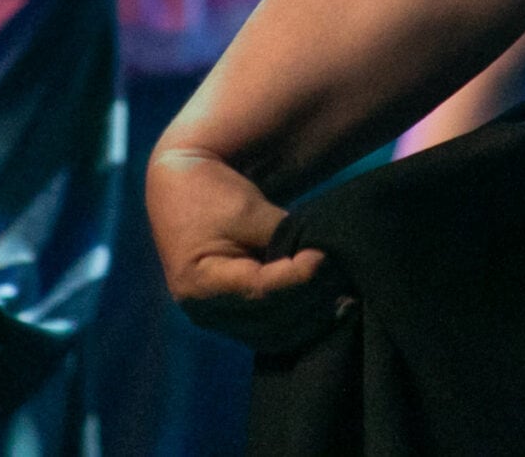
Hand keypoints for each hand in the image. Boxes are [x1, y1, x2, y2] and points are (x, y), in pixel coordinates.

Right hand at [147, 145, 347, 353]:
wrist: (180, 188)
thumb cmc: (213, 191)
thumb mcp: (248, 209)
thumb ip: (282, 238)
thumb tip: (324, 263)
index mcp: (199, 281)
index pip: (260, 290)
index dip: (298, 277)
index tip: (325, 257)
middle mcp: (203, 310)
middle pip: (269, 318)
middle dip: (311, 299)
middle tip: (343, 275)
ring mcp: (215, 319)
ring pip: (274, 335)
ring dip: (310, 319)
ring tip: (344, 298)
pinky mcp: (229, 319)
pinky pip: (269, 332)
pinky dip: (299, 324)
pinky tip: (327, 309)